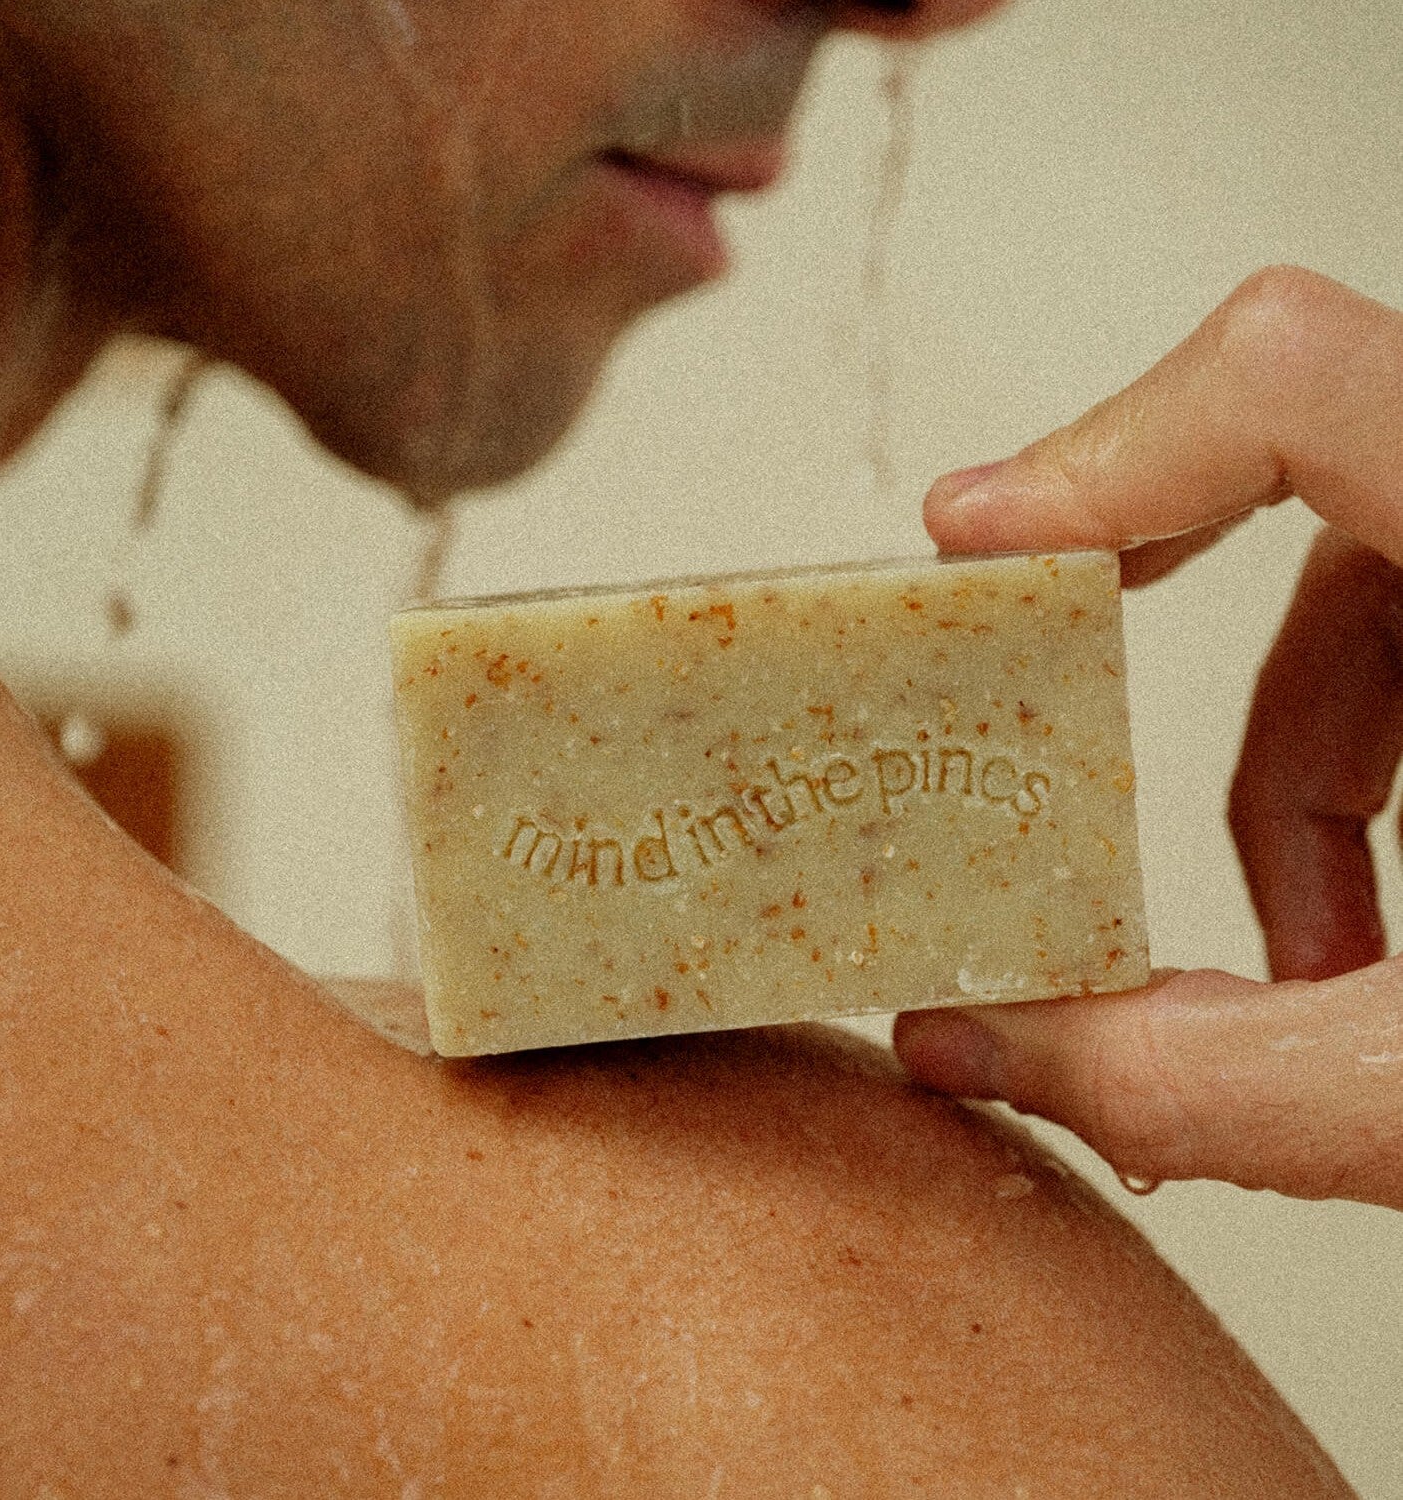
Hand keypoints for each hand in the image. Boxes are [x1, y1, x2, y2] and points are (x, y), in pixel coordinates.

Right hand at [893, 265, 1402, 1209]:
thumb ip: (1195, 1082)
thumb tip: (969, 1046)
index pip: (1299, 382)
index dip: (1105, 449)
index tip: (978, 551)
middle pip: (1310, 464)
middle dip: (1178, 628)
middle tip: (1051, 699)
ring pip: (1371, 561)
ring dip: (1291, 765)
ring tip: (1298, 963)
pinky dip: (1379, 766)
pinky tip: (1372, 937)